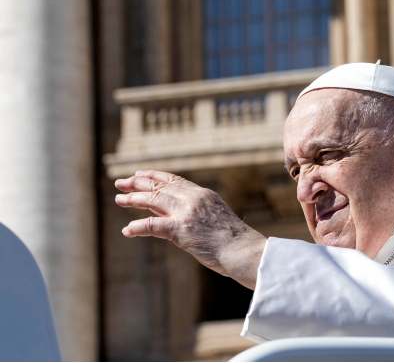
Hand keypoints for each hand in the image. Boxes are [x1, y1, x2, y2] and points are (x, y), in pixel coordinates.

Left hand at [114, 169, 265, 288]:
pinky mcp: (182, 230)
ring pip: (154, 200)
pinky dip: (138, 226)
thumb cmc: (234, 240)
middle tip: (120, 183)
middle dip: (138, 183)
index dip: (154, 176)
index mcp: (203, 195)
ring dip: (134, 199)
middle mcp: (194, 199)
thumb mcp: (215, 218)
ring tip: (119, 199)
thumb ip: (197, 213)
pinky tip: (127, 230)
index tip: (139, 174)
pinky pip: (154, 225)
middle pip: (160, 186)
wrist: (243, 250)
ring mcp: (187, 213)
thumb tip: (178, 218)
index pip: (174, 180)